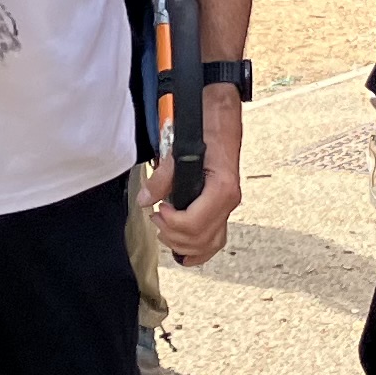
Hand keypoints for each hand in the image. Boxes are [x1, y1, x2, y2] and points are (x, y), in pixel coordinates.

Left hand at [154, 97, 242, 264]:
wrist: (220, 119)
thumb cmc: (206, 130)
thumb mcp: (179, 150)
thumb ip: (161, 178)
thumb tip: (146, 199)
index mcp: (221, 188)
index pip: (195, 222)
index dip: (172, 222)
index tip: (159, 210)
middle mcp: (229, 200)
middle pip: (200, 238)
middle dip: (173, 234)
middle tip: (156, 218)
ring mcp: (228, 206)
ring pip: (209, 243)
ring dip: (183, 244)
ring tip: (165, 230)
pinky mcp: (223, 207)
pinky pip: (216, 239)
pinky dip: (200, 251)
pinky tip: (185, 255)